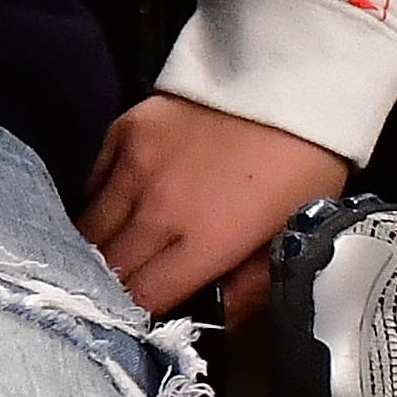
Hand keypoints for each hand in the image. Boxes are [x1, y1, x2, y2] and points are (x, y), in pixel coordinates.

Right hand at [78, 94, 351, 320]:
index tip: (140, 322)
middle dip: (108, 289)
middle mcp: (157, 211)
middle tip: (115, 296)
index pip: (143, 299)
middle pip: (107, 269)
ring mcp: (133, 169)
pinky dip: (95, 205)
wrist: (296, 74)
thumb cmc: (307, 159)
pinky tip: (110, 214)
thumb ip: (256, 280)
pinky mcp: (122, 132)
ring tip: (102, 262)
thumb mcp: (299, 227)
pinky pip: (91, 185)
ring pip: (89, 229)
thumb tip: (223, 321)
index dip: (138, 317)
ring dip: (94, 251)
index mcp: (205, 241)